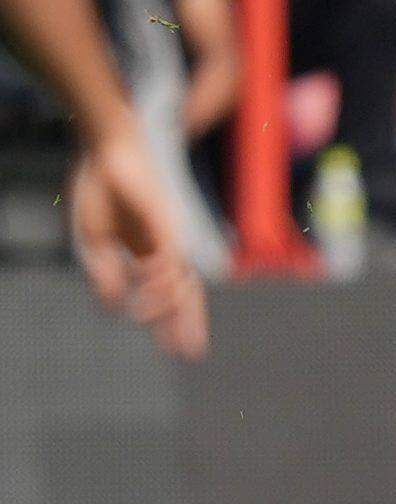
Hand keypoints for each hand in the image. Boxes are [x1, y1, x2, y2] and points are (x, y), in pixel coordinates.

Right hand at [69, 127, 208, 359]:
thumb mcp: (96, 240)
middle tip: (191, 353)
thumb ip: (107, 273)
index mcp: (150, 250)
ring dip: (165, 303)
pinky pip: (167, 253)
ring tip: (148, 324)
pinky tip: (144, 286)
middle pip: (185, 290)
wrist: (104, 150)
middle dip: (187, 322)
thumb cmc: (101, 188)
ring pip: (179, 277)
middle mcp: (165, 245)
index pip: (170, 291)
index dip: (172, 320)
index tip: (173, 349)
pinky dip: (159, 275)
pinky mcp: (162, 219)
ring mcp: (167, 232)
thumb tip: (115, 307)